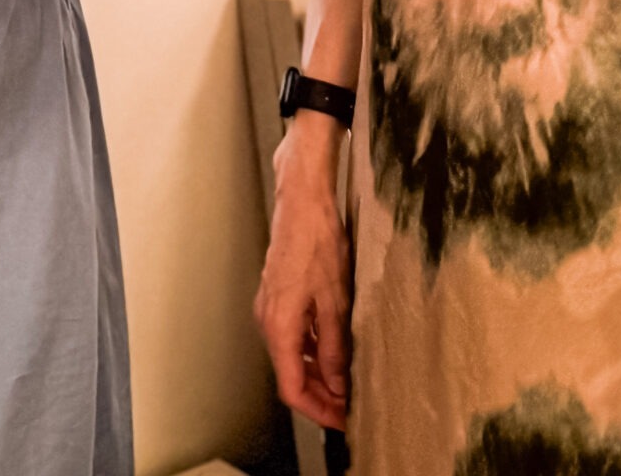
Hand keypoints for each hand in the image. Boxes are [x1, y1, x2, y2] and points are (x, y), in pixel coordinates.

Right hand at [256, 117, 353, 430]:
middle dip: (321, 397)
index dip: (319, 410)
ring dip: (317, 375)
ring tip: (349, 385)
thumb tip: (338, 384)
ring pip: (291, 357)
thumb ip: (334, 346)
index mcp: (279, 325)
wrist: (302, 199)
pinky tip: (335, 352)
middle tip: (352, 409)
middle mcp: (268, 320)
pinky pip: (292, 337)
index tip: (345, 421)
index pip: (292, 388)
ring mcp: (270, 307)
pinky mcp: (277, 296)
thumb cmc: (316, 239)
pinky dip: (312, 353)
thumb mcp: (335, 299)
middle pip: (290, 375)